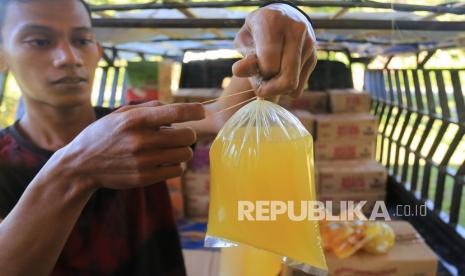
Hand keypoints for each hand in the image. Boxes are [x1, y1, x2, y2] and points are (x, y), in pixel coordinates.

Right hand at [56, 101, 204, 189]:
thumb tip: (176, 107)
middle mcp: (141, 140)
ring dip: (182, 150)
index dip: (194, 111)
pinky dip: (175, 165)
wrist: (80, 165)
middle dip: (187, 134)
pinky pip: (177, 171)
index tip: (201, 112)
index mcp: (135, 120)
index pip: (175, 113)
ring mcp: (143, 161)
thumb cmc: (103, 135)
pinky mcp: (144, 178)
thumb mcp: (120, 114)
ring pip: (185, 154)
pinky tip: (164, 161)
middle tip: (179, 135)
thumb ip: (149, 108)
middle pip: (187, 136)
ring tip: (170, 149)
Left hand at [232, 3, 316, 97]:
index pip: (270, 65)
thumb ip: (244, 58)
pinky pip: (299, 87)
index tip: (252, 75)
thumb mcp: (244, 40)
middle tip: (259, 86)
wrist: (281, 18)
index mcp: (273, 22)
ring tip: (268, 77)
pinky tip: (279, 76)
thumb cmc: (257, 32)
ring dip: (277, 89)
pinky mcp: (315, 57)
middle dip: (270, 90)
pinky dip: (287, 89)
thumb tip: (239, 71)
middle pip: (287, 80)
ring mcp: (309, 45)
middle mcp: (296, 31)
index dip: (258, 78)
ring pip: (294, 86)